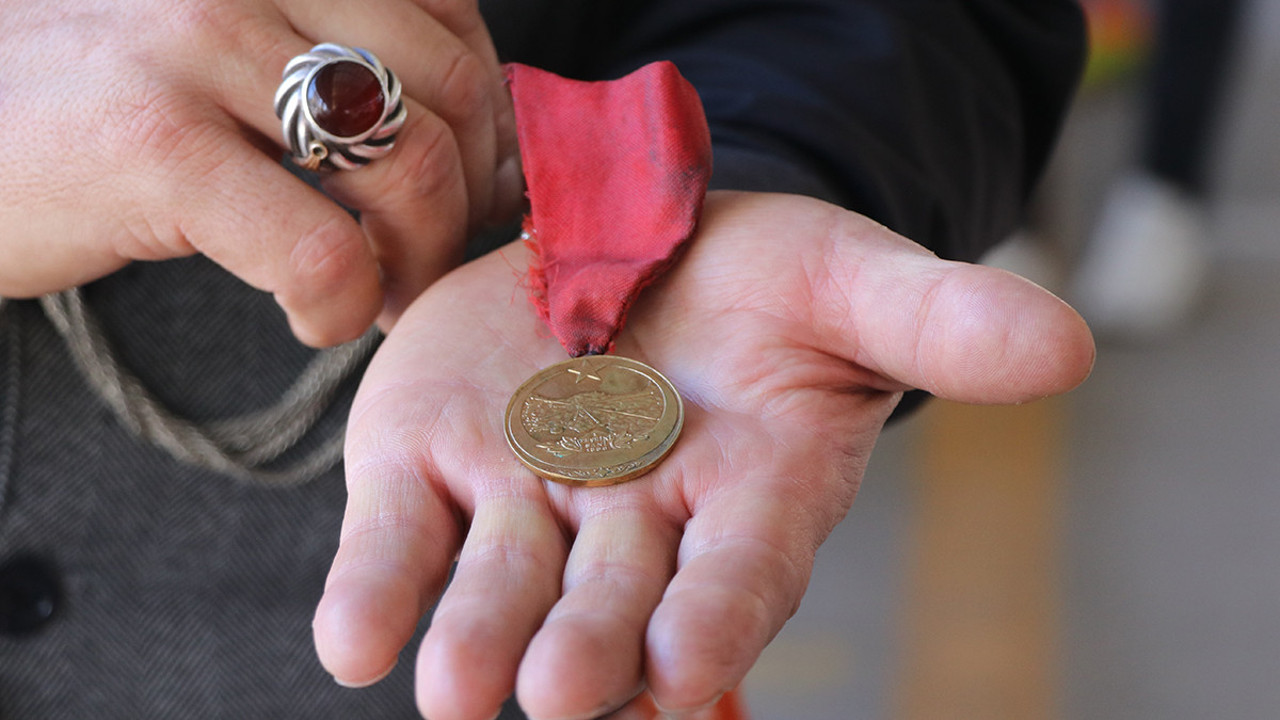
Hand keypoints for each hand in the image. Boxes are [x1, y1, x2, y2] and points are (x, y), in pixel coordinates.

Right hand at [0, 0, 519, 344]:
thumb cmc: (98, 102)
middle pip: (452, 93)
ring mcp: (200, 46)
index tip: (468, 190)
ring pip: (412, 166)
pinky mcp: (158, 144)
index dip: (487, 122)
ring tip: (375, 294)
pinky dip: (345, 307)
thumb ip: (347, 73)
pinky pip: (326, 252)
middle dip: (467, 200)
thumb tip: (494, 158)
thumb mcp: (230, 54)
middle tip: (426, 261)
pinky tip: (313, 317)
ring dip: (420, 259)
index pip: (453, 20)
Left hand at [315, 191, 1094, 718]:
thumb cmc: (760, 282)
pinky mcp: (427, 464)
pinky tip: (352, 637)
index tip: (693, 670)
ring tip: (459, 693)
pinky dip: (376, 587)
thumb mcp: (850, 279)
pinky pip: (400, 537)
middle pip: (614, 606)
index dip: (718, 617)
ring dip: (480, 639)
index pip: (738, 574)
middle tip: (568, 698)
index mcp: (742, 499)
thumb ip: (939, 318)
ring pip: (500, 586)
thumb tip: (1065, 345)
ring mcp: (523, 501)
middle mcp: (631, 527)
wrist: (637, 243)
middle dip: (593, 652)